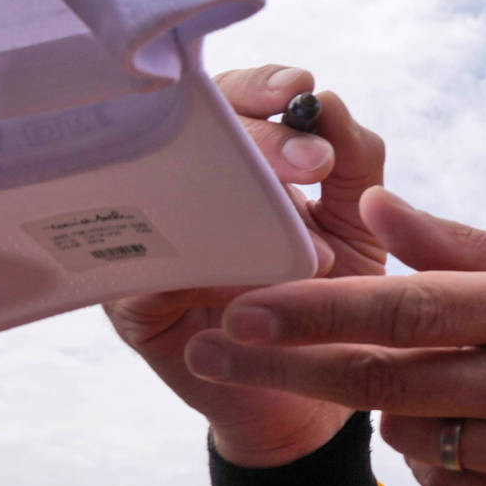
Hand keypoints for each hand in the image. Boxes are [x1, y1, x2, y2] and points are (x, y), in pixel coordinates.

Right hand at [103, 65, 386, 464]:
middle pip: (185, 134)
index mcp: (230, 160)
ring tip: (305, 228)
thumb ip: (355, 160)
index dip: (257, 87)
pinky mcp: (128, 301)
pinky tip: (250, 277)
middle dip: (256, 139)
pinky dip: (205, 267)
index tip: (300, 89)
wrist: (312, 398)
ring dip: (233, 201)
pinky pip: (151, 270)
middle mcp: (176, 190)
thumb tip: (329, 103)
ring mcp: (144, 241)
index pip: (227, 101)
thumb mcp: (356, 222)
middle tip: (314, 162)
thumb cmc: (332, 298)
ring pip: (162, 194)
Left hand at [178, 189, 485, 485]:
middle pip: (385, 383)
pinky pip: (446, 481)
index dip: (318, 313)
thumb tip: (371, 209)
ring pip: (411, 434)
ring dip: (396, 407)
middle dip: (289, 367)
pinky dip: (438, 451)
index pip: (410, 312)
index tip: (245, 310)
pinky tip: (479, 427)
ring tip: (449, 384)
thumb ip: (459, 249)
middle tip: (214, 351)